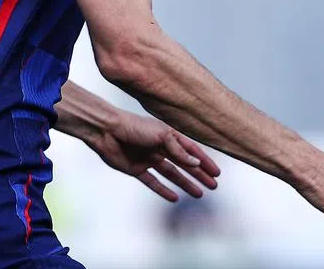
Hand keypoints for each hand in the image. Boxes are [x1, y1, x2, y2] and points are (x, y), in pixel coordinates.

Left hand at [87, 109, 220, 201]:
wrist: (107, 131)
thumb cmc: (134, 127)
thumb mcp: (161, 135)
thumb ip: (178, 150)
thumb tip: (195, 163)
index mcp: (168, 136)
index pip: (191, 151)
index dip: (204, 162)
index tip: (216, 173)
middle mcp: (160, 147)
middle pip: (184, 164)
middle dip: (199, 175)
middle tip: (213, 186)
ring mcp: (149, 159)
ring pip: (171, 174)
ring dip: (185, 183)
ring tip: (199, 194)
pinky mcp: (136, 169)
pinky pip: (153, 182)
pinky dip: (163, 190)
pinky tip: (174, 197)